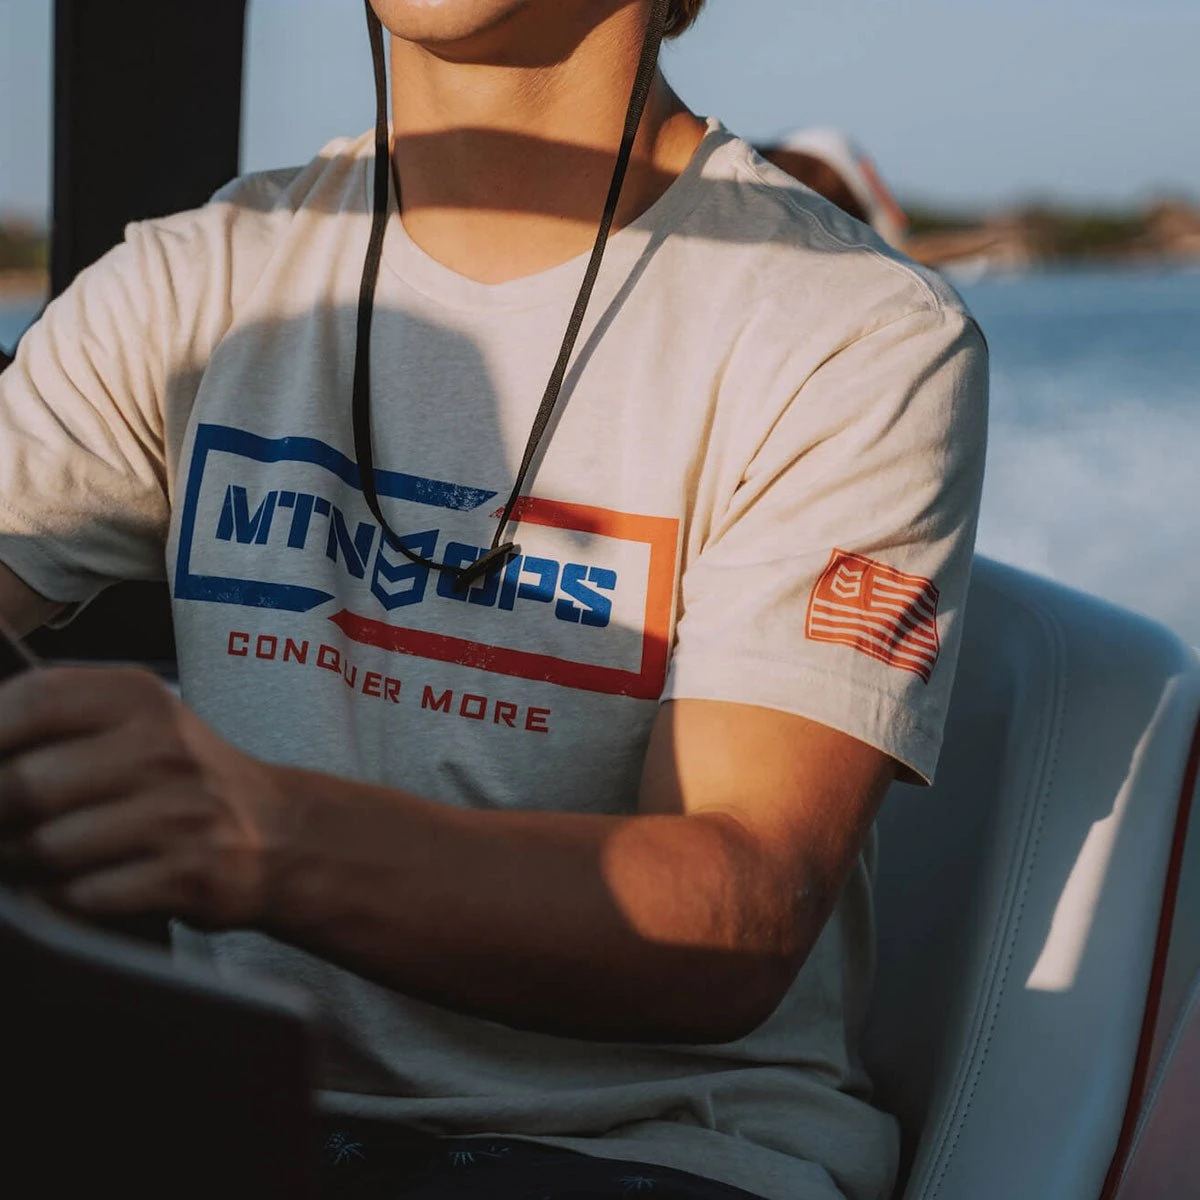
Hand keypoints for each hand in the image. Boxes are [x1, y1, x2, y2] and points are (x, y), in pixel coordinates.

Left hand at [0, 666, 284, 926]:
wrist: (279, 833)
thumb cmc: (183, 779)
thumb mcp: (137, 725)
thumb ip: (58, 725)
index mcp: (141, 698)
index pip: (35, 699)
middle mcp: (163, 748)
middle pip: (26, 783)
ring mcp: (180, 812)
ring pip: (46, 847)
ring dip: (19, 864)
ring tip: (28, 859)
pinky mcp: (189, 872)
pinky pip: (83, 894)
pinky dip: (61, 898)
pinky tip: (73, 885)